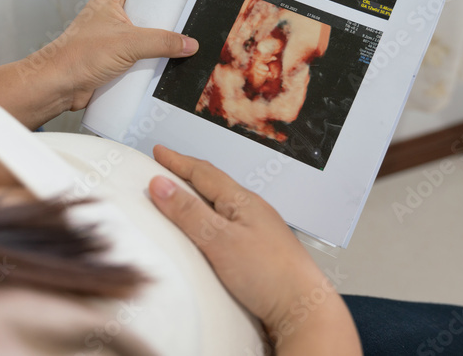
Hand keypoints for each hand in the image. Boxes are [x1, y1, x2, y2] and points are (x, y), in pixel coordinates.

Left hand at [49, 0, 197, 110]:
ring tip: (179, 44)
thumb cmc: (79, 55)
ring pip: (142, 36)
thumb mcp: (129, 43)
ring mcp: (111, 38)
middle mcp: (110, 16)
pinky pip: (137, 57)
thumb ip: (162, 42)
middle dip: (163, 18)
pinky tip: (163, 66)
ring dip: (156, 44)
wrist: (59, 85)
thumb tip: (188, 43)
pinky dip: (148, 62)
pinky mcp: (112, 59)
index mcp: (109, 0)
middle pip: (144, 11)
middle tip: (184, 20)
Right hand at [147, 146, 360, 353]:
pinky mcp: (259, 252)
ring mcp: (258, 231)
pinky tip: (208, 232)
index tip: (159, 151)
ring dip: (200, 197)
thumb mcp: (219, 240)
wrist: (303, 310)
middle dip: (188, 174)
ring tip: (183, 196)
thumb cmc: (268, 274)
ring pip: (222, 205)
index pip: (203, 173)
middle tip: (167, 168)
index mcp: (242, 201)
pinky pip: (228, 225)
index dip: (178, 162)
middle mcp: (252, 211)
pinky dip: (210, 219)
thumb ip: (188, 212)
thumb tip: (159, 183)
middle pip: (214, 185)